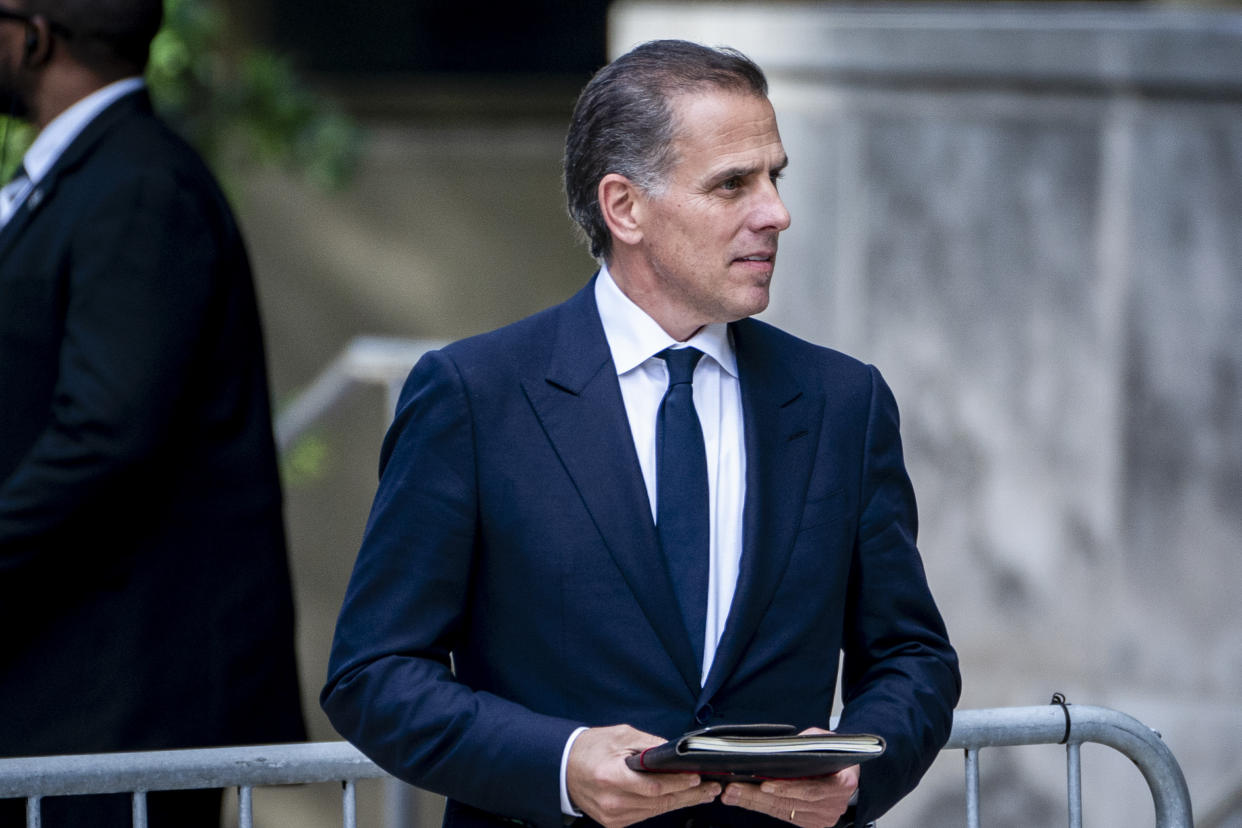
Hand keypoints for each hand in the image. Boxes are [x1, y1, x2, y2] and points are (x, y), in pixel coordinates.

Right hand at [566, 724, 721, 827]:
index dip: (678, 784)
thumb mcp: (621, 735)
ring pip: (655, 811)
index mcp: (611, 776)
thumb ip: (649, 745)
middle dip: (688, 795)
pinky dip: (662, 806)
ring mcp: (612, 815)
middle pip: (659, 802)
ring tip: (702, 794)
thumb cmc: (591, 748)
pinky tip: (677, 799)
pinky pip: (645, 815)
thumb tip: (675, 752)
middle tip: (710, 789)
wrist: (564, 766)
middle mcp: (611, 801)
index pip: (653, 786)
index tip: (697, 777)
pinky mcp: (613, 822)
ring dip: (680, 802)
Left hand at [720, 727, 858, 826]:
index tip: (764, 784)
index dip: (787, 788)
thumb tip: (783, 745)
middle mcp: (835, 804)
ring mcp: (823, 816)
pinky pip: (783, 815)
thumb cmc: (834, 751)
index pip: (812, 790)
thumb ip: (809, 740)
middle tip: (734, 788)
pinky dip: (762, 806)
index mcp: (843, 783)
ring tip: (732, 794)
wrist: (846, 769)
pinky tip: (744, 799)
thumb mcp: (826, 739)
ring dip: (754, 802)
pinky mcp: (812, 822)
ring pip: (783, 811)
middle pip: (791, 803)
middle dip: (758, 796)